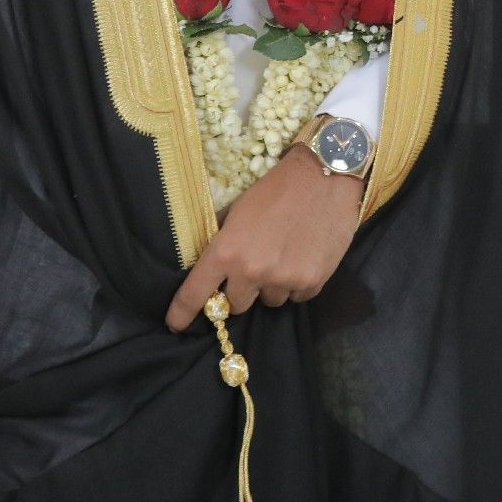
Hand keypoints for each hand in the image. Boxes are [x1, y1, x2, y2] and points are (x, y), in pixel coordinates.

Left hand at [166, 145, 363, 328]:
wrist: (326, 177)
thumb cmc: (277, 188)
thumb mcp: (239, 209)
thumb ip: (222, 239)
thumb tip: (209, 261)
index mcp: (227, 251)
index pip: (196, 294)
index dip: (182, 313)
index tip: (176, 325)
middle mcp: (252, 271)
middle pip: (237, 304)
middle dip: (242, 289)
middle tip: (255, 265)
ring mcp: (284, 279)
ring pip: (269, 300)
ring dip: (272, 285)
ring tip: (285, 255)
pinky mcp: (312, 282)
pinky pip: (297, 296)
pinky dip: (297, 283)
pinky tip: (304, 257)